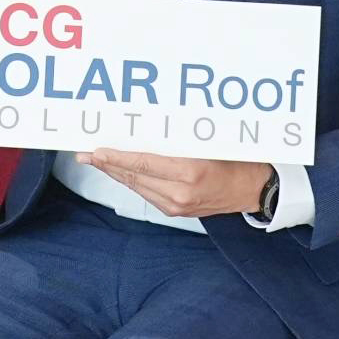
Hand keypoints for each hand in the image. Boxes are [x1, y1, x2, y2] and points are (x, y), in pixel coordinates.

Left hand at [79, 150, 269, 218]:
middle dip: (107, 165)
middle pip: (134, 177)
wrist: (254, 189)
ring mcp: (177, 206)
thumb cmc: (235, 158)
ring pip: (137, 186)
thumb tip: (144, 126)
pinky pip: (146, 194)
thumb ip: (176, 138)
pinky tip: (121, 171)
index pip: (142, 163)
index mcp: (188, 173)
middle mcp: (180, 193)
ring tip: (97, 161)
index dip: (115, 157)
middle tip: (85, 154)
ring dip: (116, 173)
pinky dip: (132, 180)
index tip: (96, 151)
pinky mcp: (177, 212)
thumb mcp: (207, 142)